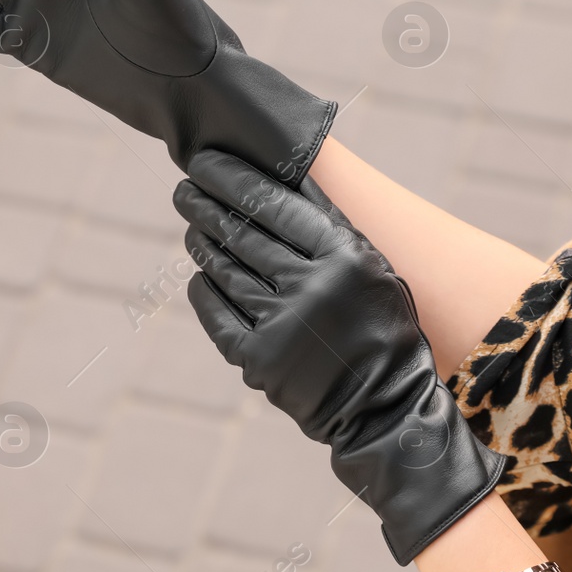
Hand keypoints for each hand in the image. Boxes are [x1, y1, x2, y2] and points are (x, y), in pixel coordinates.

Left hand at [173, 150, 506, 564]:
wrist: (386, 408)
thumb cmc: (382, 327)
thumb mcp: (374, 268)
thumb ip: (331, 226)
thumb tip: (282, 176)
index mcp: (344, 256)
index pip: (274, 202)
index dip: (233, 178)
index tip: (206, 163)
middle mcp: (311, 287)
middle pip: (242, 232)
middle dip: (205, 204)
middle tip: (185, 189)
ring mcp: (282, 325)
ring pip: (226, 269)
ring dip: (204, 243)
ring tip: (193, 227)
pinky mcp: (260, 360)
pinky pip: (218, 314)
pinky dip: (205, 291)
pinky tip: (199, 276)